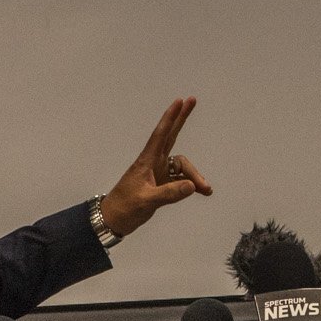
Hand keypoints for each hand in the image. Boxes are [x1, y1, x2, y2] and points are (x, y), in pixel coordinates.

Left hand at [100, 96, 211, 237]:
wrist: (114, 220)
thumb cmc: (125, 207)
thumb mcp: (146, 201)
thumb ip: (169, 193)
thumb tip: (192, 186)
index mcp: (147, 161)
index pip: (161, 135)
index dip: (170, 118)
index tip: (179, 101)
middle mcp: (154, 163)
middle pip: (171, 136)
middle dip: (182, 119)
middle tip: (192, 100)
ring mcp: (159, 173)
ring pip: (183, 166)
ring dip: (195, 176)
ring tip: (206, 190)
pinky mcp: (163, 184)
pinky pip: (182, 180)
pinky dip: (192, 185)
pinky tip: (201, 191)